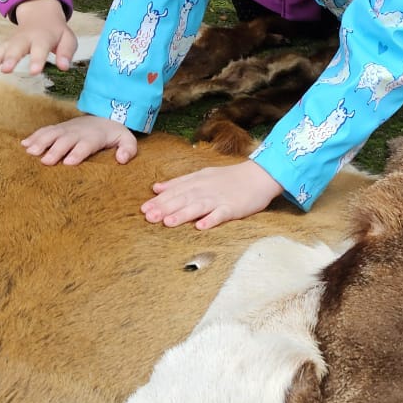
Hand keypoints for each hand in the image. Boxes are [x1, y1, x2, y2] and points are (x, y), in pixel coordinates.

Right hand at [0, 0, 76, 73]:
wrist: (41, 14)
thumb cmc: (56, 32)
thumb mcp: (68, 39)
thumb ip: (66, 52)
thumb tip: (64, 66)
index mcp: (43, 37)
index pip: (40, 49)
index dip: (37, 60)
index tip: (34, 71)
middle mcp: (26, 38)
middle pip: (17, 48)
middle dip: (11, 58)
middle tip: (6, 70)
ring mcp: (14, 40)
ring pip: (3, 48)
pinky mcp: (6, 43)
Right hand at [22, 114, 136, 165]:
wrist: (104, 117)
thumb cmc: (114, 134)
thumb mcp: (127, 140)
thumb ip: (128, 149)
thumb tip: (121, 159)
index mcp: (94, 137)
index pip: (86, 145)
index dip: (77, 153)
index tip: (69, 162)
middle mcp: (78, 132)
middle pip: (65, 140)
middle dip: (55, 150)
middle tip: (46, 161)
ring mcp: (66, 129)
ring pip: (52, 134)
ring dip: (40, 142)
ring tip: (29, 152)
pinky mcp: (58, 129)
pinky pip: (44, 131)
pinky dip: (33, 136)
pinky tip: (23, 144)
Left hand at [140, 160, 284, 229]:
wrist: (259, 176)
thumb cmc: (229, 178)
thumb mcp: (202, 175)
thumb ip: (179, 182)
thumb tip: (156, 188)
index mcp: (197, 181)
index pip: (175, 190)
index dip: (159, 200)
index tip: (143, 209)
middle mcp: (205, 189)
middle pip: (183, 198)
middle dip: (165, 208)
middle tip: (148, 217)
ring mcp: (219, 198)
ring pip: (198, 206)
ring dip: (183, 214)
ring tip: (168, 223)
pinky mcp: (233, 208)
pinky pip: (221, 214)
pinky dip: (211, 220)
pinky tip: (201, 227)